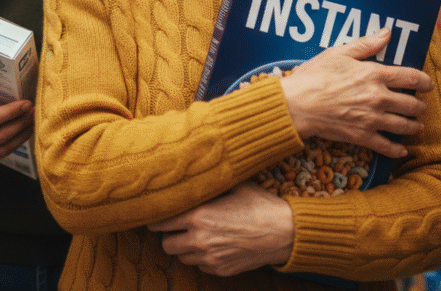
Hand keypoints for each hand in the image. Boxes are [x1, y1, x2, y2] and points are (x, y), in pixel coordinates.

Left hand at [148, 181, 293, 275]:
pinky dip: (201, 257)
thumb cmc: (260, 204)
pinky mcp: (221, 270)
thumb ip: (210, 182)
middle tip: (177, 224)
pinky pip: (200, 266)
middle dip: (169, 234)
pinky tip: (212, 243)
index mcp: (199, 216)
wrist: (284, 233)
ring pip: (181, 257)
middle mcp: (201, 240)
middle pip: (166, 244)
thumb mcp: (234, 185)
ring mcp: (211, 258)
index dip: (156, 218)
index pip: (161, 222)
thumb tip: (195, 170)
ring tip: (195, 233)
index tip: (156, 213)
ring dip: (184, 246)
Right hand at [280, 27, 433, 157]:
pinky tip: (402, 149)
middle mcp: (379, 98)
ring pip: (405, 126)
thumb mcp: (338, 53)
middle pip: (413, 105)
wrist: (298, 104)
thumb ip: (366, 44)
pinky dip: (398, 150)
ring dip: (414, 126)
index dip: (425, 82)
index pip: (411, 78)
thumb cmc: (315, 75)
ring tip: (415, 125)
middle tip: (419, 106)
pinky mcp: (363, 136)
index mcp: (374, 74)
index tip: (428, 84)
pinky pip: (388, 147)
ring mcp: (372, 119)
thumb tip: (387, 33)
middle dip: (420, 106)